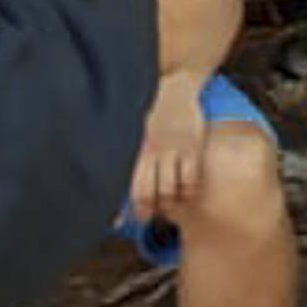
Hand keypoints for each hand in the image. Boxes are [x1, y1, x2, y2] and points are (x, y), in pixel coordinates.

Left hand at [130, 74, 206, 221]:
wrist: (174, 83)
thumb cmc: (149, 109)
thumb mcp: (131, 130)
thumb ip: (122, 153)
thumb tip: (113, 183)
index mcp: (132, 147)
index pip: (124, 184)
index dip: (118, 207)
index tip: (116, 223)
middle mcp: (150, 151)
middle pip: (146, 194)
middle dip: (146, 210)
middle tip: (147, 214)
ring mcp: (172, 149)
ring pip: (169, 190)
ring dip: (169, 202)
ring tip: (167, 202)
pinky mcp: (192, 147)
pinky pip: (191, 179)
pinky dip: (188, 191)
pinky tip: (186, 191)